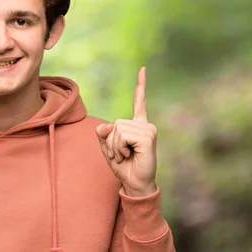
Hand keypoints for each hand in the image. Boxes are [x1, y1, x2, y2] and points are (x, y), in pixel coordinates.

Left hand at [96, 66, 157, 196]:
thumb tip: (106, 126)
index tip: (143, 68)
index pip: (139, 101)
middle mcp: (145, 125)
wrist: (135, 183)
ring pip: (117, 129)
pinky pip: (122, 136)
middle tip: (120, 154)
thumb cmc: (123, 166)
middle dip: (110, 141)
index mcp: (137, 125)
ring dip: (114, 146)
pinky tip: (129, 155)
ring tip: (125, 155)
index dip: (140, 85)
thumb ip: (103, 134)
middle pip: (114, 123)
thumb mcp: (107, 148)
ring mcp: (148, 130)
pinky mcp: (148, 137)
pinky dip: (119, 148)